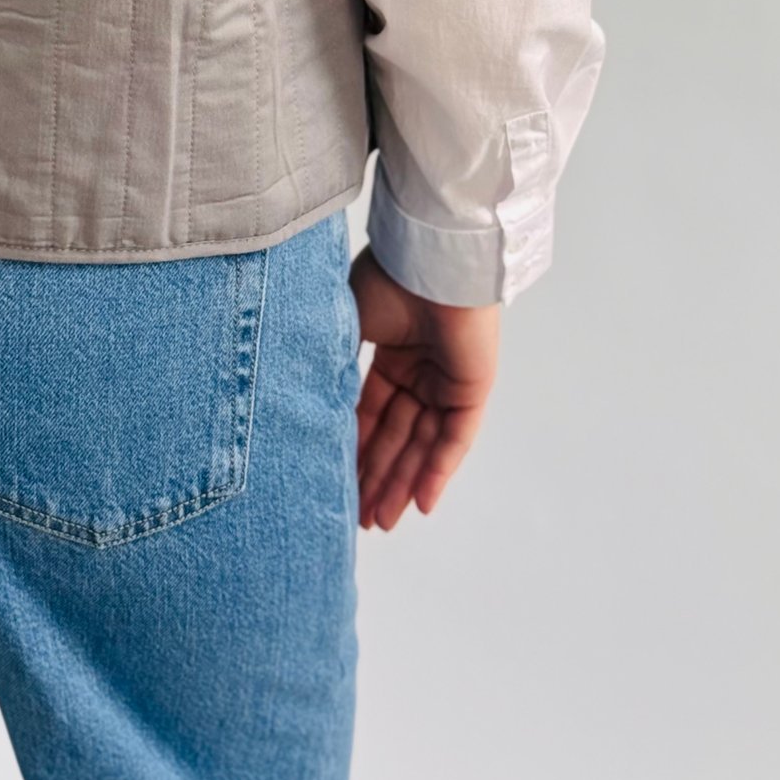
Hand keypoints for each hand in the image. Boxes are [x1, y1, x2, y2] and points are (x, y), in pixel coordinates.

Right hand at [348, 242, 499, 530]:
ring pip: (421, 445)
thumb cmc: (387, 279)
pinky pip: (454, 440)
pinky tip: (420, 504)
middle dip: (377, 477)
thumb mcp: (347, 324)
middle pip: (395, 436)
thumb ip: (335, 364)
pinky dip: (436, 472)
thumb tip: (307, 402)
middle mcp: (420, 372)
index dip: (354, 448)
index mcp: (391, 354)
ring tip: (382, 521)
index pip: (370, 412)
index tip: (334, 481)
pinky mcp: (472, 391)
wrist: (428, 258)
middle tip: (358, 519)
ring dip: (402, 483)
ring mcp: (447, 383)